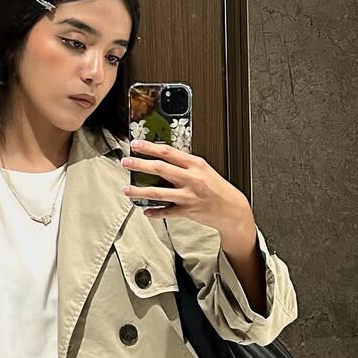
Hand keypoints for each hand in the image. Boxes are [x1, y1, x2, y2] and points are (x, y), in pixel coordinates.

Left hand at [120, 138, 253, 243]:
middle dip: (140, 165)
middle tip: (126, 162)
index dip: (150, 147)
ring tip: (127, 189)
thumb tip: (163, 158)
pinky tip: (145, 211)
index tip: (136, 144)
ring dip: (140, 191)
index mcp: (195, 165)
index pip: (168, 152)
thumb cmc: (217, 188)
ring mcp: (188, 196)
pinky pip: (166, 212)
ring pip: (158, 193)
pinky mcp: (187, 211)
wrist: (232, 209)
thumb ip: (185, 164)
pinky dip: (154, 212)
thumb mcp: (204, 169)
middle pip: (160, 169)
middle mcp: (191, 179)